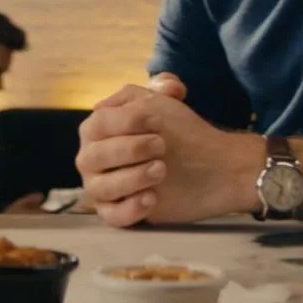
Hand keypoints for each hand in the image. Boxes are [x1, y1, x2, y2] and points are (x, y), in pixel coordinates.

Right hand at [76, 75, 260, 227]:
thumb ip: (161, 85)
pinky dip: (130, 208)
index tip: (156, 121)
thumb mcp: (168, 102)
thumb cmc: (179, 132)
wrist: (209, 166)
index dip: (127, 121)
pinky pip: (112, 216)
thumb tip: (168, 86)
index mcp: (97, 129)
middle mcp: (92, 158)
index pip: (98, 123)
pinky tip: (152, 198)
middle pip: (92, 156)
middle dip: (129, 149)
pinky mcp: (118, 212)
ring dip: (131, 178)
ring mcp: (102, 187)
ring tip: (161, 170)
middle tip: (161, 145)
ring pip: (100, 188)